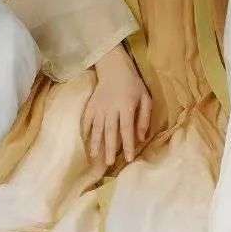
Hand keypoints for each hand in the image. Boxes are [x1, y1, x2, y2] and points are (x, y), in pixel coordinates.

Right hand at [81, 44, 152, 165]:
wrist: (114, 67)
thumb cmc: (133, 84)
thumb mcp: (145, 98)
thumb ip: (144, 118)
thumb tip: (142, 138)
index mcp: (126, 106)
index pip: (127, 128)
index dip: (128, 144)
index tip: (128, 159)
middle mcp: (111, 107)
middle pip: (110, 130)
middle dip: (109, 148)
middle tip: (109, 163)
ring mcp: (99, 106)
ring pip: (97, 126)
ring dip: (95, 142)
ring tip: (95, 157)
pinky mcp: (91, 104)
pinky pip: (87, 119)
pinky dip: (85, 130)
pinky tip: (84, 141)